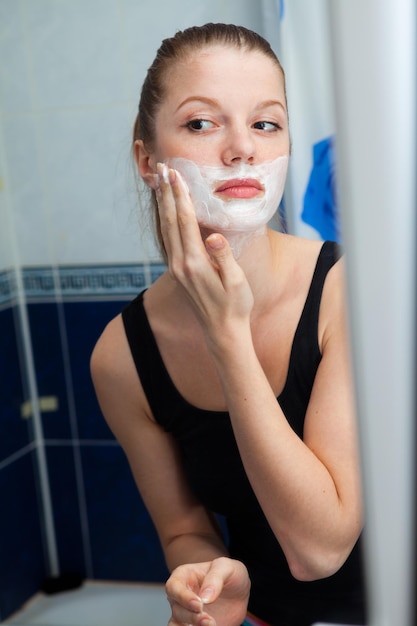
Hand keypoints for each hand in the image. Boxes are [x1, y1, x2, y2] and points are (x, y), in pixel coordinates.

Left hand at [155, 163, 253, 337]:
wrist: (222, 332)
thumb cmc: (235, 306)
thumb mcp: (236, 283)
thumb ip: (224, 258)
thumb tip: (214, 236)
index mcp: (195, 263)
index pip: (185, 221)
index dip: (181, 196)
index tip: (176, 174)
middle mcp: (180, 264)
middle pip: (171, 221)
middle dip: (167, 193)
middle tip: (164, 168)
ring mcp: (176, 268)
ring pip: (166, 229)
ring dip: (164, 204)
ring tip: (161, 183)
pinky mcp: (177, 272)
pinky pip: (168, 239)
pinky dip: (166, 220)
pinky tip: (167, 211)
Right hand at [166, 556, 249, 625]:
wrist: (238, 593)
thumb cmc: (229, 574)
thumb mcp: (226, 567)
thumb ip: (215, 578)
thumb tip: (204, 597)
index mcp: (183, 576)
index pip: (174, 587)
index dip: (183, 597)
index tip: (199, 605)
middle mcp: (181, 597)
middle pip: (177, 610)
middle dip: (191, 617)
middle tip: (210, 620)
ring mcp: (186, 614)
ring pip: (176, 625)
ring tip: (210, 625)